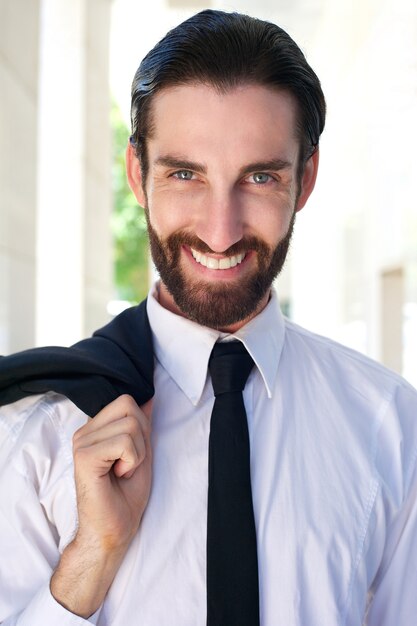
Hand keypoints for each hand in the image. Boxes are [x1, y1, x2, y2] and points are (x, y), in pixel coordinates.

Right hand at [72, 393, 152, 550]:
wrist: (114, 529)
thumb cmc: (126, 496)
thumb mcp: (142, 452)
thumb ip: (143, 425)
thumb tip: (150, 397)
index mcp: (95, 429)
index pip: (127, 401)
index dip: (141, 427)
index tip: (132, 454)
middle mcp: (84, 432)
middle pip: (129, 407)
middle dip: (140, 438)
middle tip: (128, 463)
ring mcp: (81, 443)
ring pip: (130, 425)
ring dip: (137, 454)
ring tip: (122, 471)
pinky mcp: (84, 457)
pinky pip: (124, 443)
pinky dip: (131, 461)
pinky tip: (118, 475)